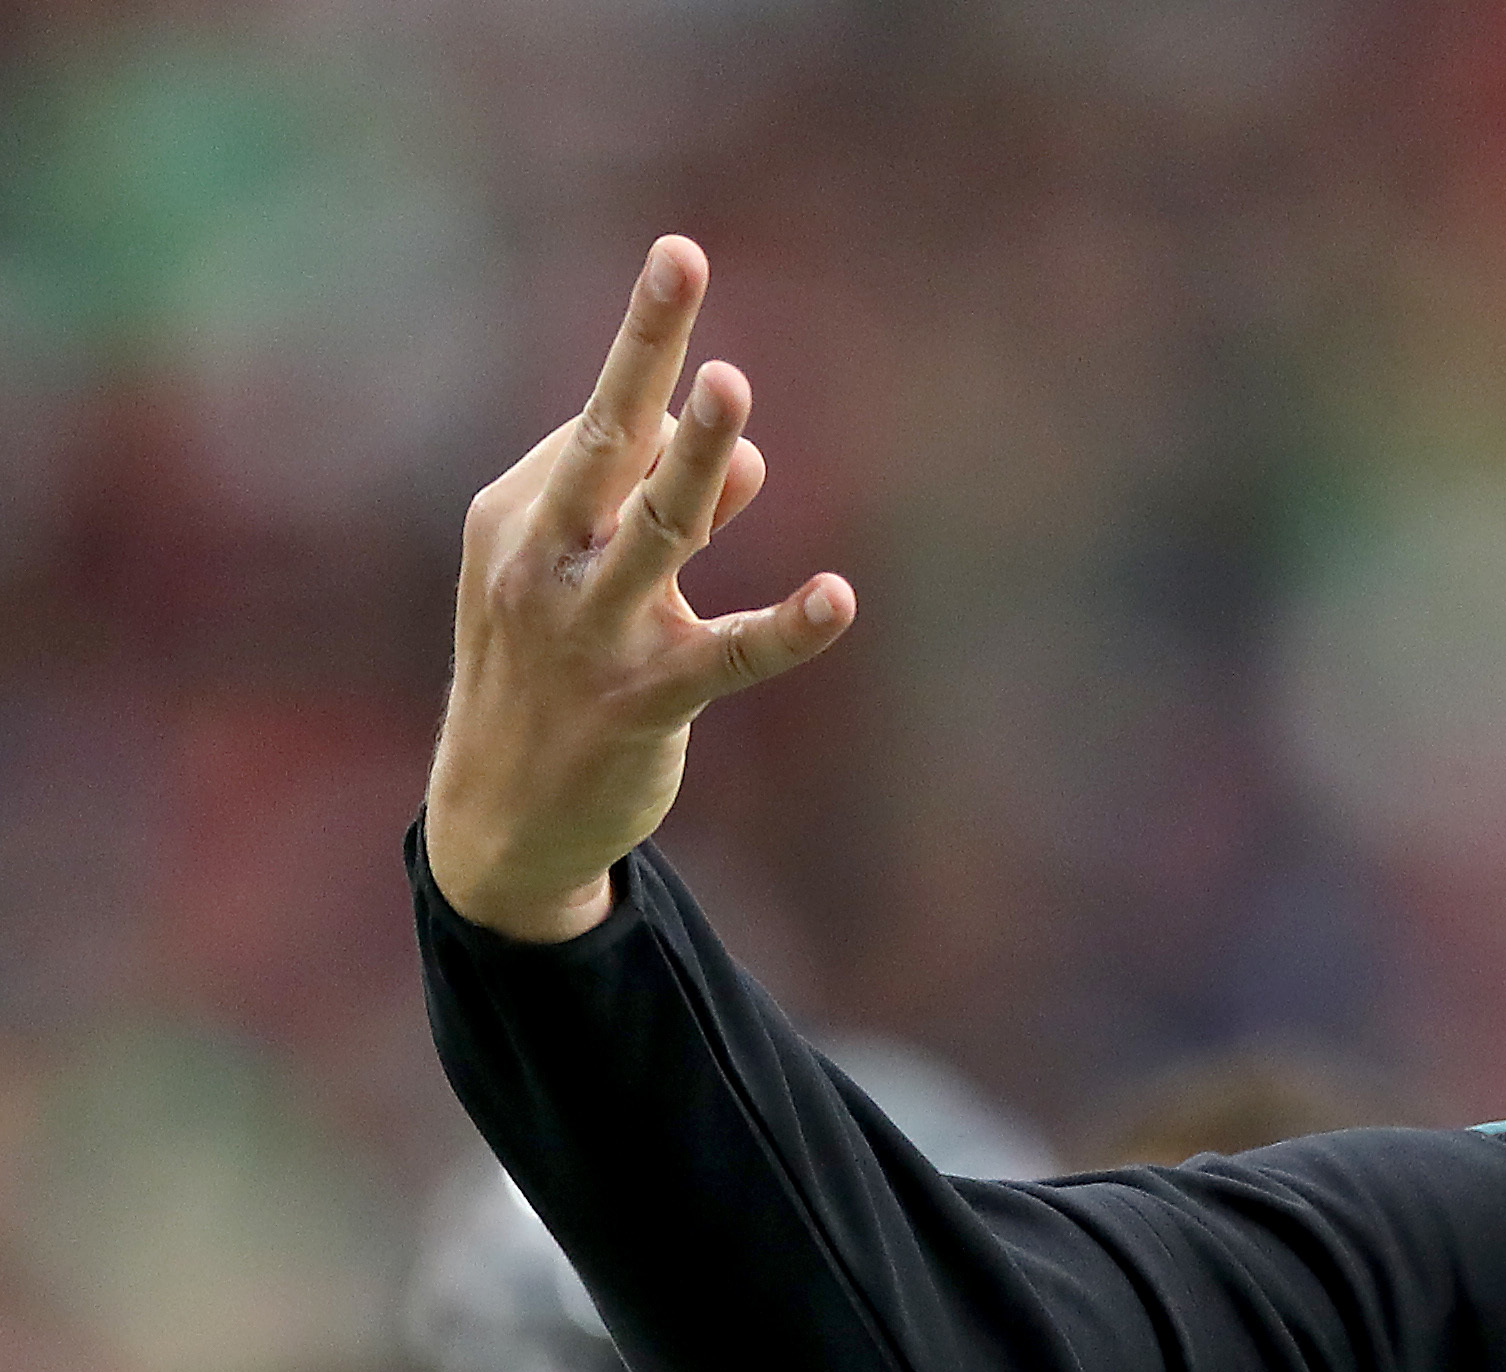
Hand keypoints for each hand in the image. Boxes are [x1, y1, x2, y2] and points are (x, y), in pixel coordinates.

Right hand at [424, 236, 854, 941]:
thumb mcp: (586, 580)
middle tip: (681, 276)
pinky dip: (784, 630)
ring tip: (732, 398)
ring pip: (656, 534)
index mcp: (525, 516)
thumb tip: (744, 456)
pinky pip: (725, 658)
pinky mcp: (644, 702)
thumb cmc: (551, 671)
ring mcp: (591, 632)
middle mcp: (547, 561)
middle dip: (644, 360)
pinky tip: (837, 599)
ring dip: (694, 464)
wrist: (503, 815)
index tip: (682, 257)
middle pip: (603, 443)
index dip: (645, 341)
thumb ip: (660, 512)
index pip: (601, 420)